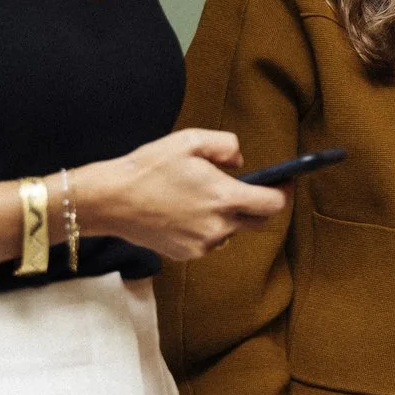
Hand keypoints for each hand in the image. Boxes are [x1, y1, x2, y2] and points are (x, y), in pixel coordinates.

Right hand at [71, 129, 286, 260]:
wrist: (110, 201)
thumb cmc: (148, 168)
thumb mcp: (189, 141)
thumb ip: (226, 145)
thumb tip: (241, 162)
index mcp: (224, 197)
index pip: (273, 203)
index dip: (284, 192)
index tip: (284, 184)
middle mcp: (219, 226)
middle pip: (259, 221)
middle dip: (259, 204)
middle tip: (248, 188)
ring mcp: (204, 244)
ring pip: (232, 231)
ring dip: (229, 216)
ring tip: (203, 197)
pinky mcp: (188, 254)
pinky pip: (210, 241)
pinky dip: (208, 228)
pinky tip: (185, 212)